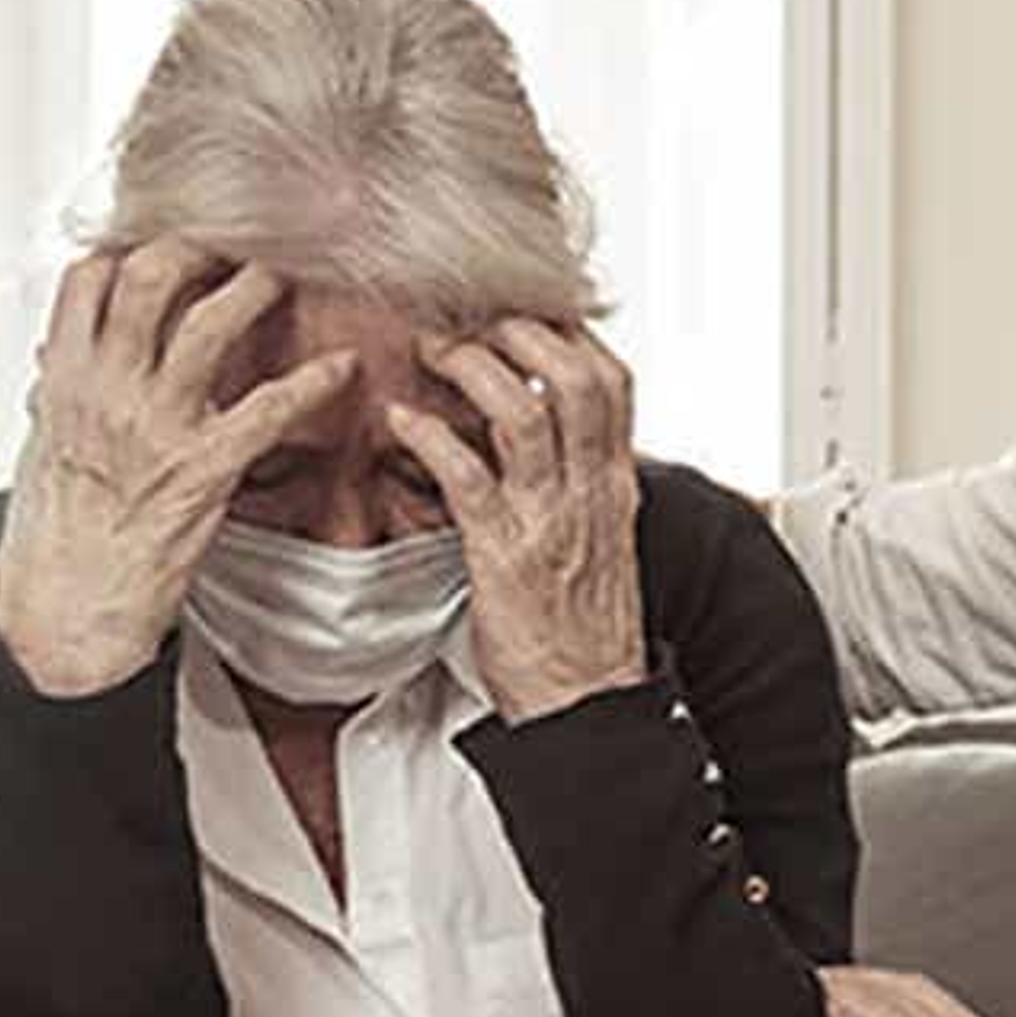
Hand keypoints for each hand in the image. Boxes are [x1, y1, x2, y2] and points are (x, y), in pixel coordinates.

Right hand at [0, 239, 358, 696]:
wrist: (64, 613)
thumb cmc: (54, 538)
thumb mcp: (42, 450)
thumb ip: (58, 397)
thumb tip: (56, 366)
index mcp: (65, 379)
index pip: (89, 278)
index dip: (133, 247)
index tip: (167, 237)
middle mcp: (107, 388)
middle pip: (151, 276)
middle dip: (199, 246)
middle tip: (236, 241)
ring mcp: (155, 424)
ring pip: (209, 323)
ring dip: (256, 289)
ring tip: (286, 276)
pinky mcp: (202, 468)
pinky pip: (267, 409)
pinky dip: (312, 383)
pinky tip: (342, 369)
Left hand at [392, 318, 647, 721]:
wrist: (587, 705)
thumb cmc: (584, 633)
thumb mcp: (602, 544)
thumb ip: (582, 486)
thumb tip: (551, 445)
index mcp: (615, 486)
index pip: (612, 381)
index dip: (569, 333)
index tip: (525, 311)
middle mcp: (590, 492)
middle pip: (577, 375)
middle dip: (523, 331)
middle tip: (474, 321)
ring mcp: (549, 520)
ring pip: (523, 412)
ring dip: (473, 368)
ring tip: (435, 352)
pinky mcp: (504, 554)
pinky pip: (466, 476)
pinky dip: (428, 438)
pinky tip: (400, 421)